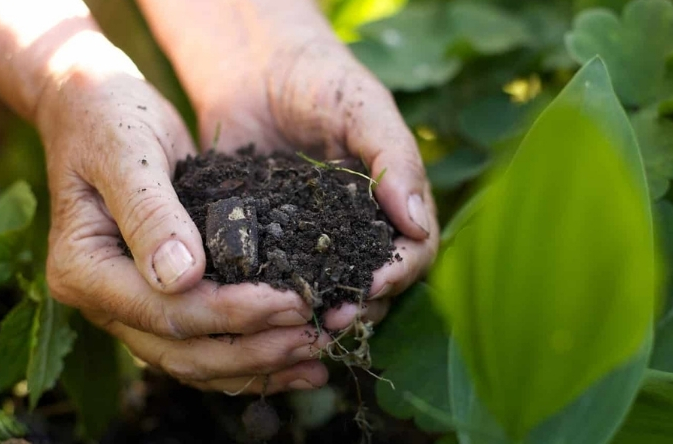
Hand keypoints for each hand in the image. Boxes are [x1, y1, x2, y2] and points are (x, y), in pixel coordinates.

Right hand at [36, 39, 330, 393]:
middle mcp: (102, 301)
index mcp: (83, 269)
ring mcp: (129, 307)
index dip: (232, 313)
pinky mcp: (160, 300)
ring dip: (259, 365)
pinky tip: (296, 360)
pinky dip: (250, 356)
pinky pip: (204, 343)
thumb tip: (181, 278)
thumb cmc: (109, 117)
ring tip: (318, 360)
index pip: (164, 311)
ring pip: (196, 360)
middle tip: (317, 338)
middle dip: (255, 349)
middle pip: (182, 350)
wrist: (95, 107)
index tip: (293, 302)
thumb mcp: (128, 151)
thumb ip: (150, 213)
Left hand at [138, 0, 439, 330]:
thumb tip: (417, 225)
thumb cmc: (321, 79)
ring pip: (327, 290)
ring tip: (297, 324)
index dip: (399, 274)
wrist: (254, 67)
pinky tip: (257, 304)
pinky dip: (272, 294)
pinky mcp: (268, 240)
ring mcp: (312, 239)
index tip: (372, 284)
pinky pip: (276, 275)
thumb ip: (394, 160)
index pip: (413, 253)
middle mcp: (357, 230)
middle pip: (374, 284)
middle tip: (330, 319)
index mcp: (391, 204)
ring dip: (317, 312)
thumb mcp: (364, 109)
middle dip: (358, 305)